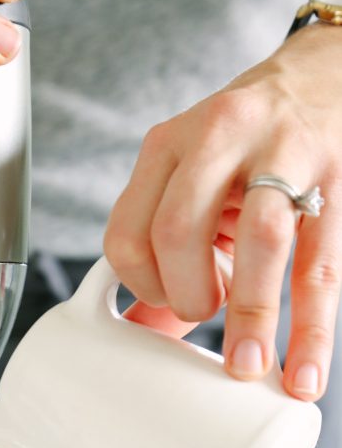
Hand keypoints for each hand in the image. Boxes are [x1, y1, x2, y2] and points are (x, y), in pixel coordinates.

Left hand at [104, 24, 341, 400]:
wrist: (323, 76)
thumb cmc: (244, 148)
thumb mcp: (191, 185)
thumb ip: (166, 255)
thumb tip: (140, 333)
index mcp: (166, 147)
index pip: (127, 233)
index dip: (142, 285)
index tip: (168, 299)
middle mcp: (218, 139)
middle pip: (178, 232)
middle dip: (186, 293)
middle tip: (205, 311)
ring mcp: (283, 152)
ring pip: (259, 240)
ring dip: (248, 313)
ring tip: (247, 365)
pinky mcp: (338, 177)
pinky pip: (323, 266)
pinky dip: (311, 329)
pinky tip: (306, 371)